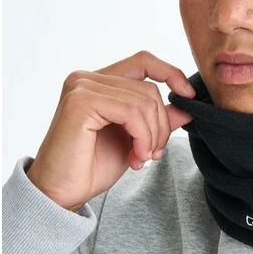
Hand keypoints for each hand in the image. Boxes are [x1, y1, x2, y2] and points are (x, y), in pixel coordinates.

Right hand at [25, 50, 195, 211]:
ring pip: (144, 101)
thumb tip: (187, 106)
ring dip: (152, 136)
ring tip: (142, 158)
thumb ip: (157, 119)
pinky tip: (136, 157)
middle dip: (161, 125)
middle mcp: (87, 79)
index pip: (144, 62)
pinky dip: (142, 136)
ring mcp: (82, 87)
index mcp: (99, 82)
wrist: (62, 192)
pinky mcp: (80, 102)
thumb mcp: (136, 139)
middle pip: (149, 88)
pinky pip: (131, 112)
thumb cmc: (92, 167)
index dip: (171, 73)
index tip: (189, 97)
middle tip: (153, 153)